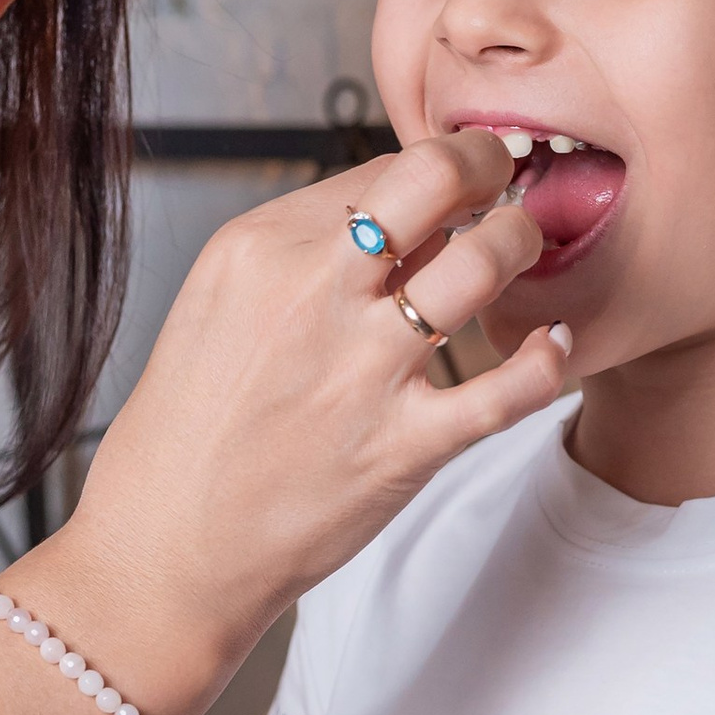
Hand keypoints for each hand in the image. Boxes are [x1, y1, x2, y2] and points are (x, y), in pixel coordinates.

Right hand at [10, 134, 569, 714]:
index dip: (433, 168)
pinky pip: (511, 387)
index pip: (380, 168)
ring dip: (521, 245)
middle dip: (491, 164)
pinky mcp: (401, 447)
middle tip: (507, 182)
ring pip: (485, 263)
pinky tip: (550, 343)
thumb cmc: (186, 434)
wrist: (164, 550)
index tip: (455, 182)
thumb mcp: (215, 305)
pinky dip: (547, 358)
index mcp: (258, 247)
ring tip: (521, 256)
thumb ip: (298, 254)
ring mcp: (360, 371)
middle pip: (437, 178)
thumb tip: (389, 218)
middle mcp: (311, 293)